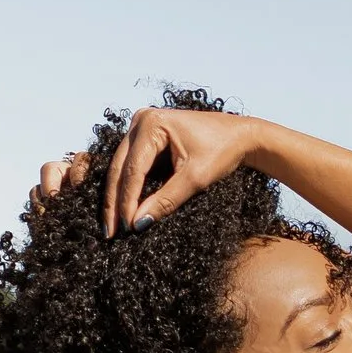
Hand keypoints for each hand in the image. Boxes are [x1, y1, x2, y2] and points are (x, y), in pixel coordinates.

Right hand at [101, 101, 255, 236]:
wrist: (241, 136)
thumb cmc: (223, 150)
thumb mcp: (196, 178)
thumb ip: (166, 200)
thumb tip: (138, 223)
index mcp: (152, 123)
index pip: (133, 169)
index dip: (127, 201)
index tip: (125, 228)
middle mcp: (141, 120)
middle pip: (120, 167)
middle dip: (115, 201)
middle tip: (110, 231)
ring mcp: (141, 127)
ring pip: (121, 167)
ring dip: (118, 196)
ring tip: (113, 225)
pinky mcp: (145, 137)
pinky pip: (131, 165)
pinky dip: (128, 187)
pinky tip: (123, 209)